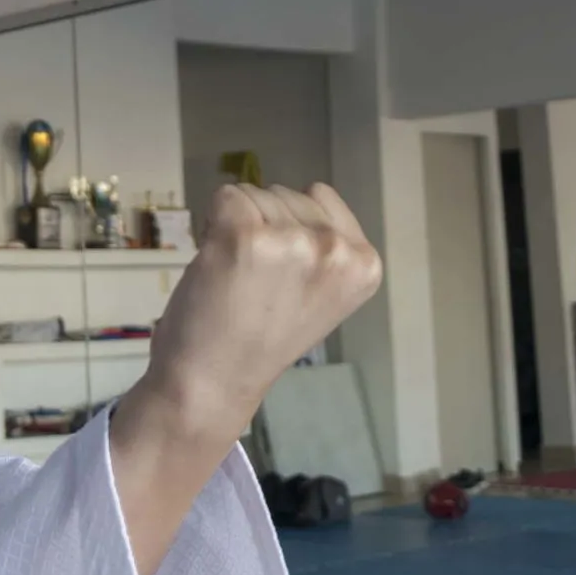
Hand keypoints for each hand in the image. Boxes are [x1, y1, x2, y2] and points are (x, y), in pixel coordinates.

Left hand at [139, 183, 382, 439]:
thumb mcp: (321, 293)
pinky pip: (225, 197)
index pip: (320, 199)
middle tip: (254, 282)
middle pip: (286, 194)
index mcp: (364, 264)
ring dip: (237, 227)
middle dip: (264, 226)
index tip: (282, 275)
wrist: (214, 382)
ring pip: (255, 194)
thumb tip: (313, 192)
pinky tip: (217, 265)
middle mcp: (337, 250)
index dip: (291, 230)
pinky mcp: (245, 236)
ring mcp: (293, 242)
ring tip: (236, 279)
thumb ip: (326, 248)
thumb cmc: (261, 338)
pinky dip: (211, 224)